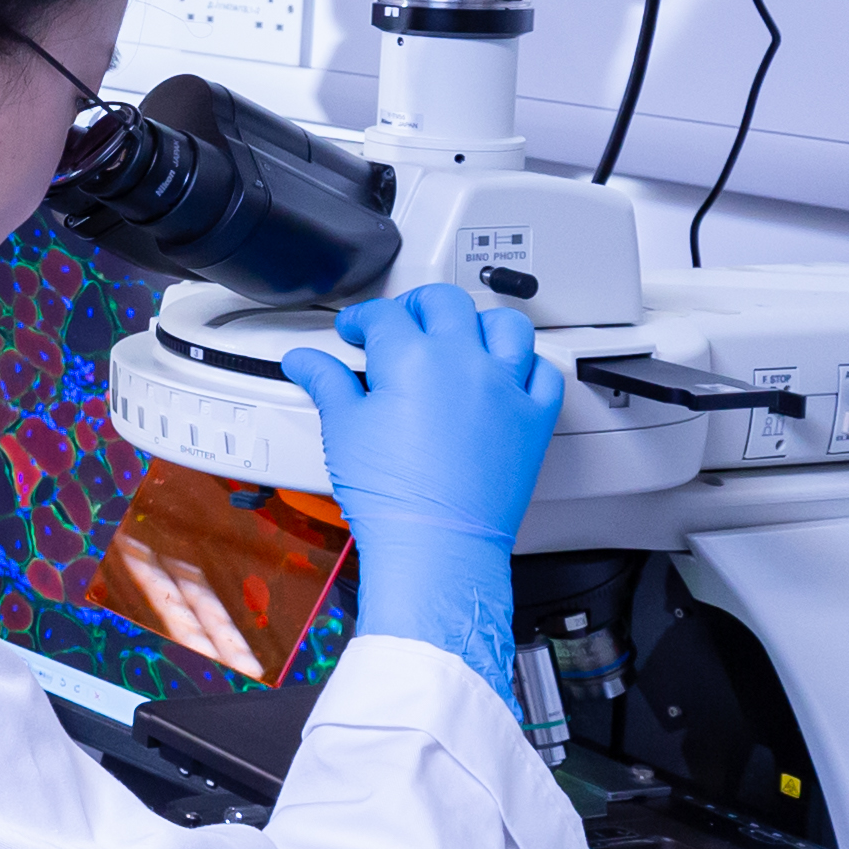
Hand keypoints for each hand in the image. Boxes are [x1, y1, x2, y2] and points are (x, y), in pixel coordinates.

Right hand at [284, 282, 565, 684]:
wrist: (437, 546)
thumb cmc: (393, 496)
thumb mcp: (343, 429)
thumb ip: (326, 382)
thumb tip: (305, 361)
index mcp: (413, 358)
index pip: (384, 314)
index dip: (362, 319)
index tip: (355, 331)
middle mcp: (465, 362)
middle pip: (446, 303)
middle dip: (417, 305)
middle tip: (401, 322)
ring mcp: (505, 387)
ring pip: (505, 326)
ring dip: (479, 322)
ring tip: (461, 335)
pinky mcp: (534, 419)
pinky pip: (543, 372)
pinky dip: (526, 364)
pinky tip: (508, 372)